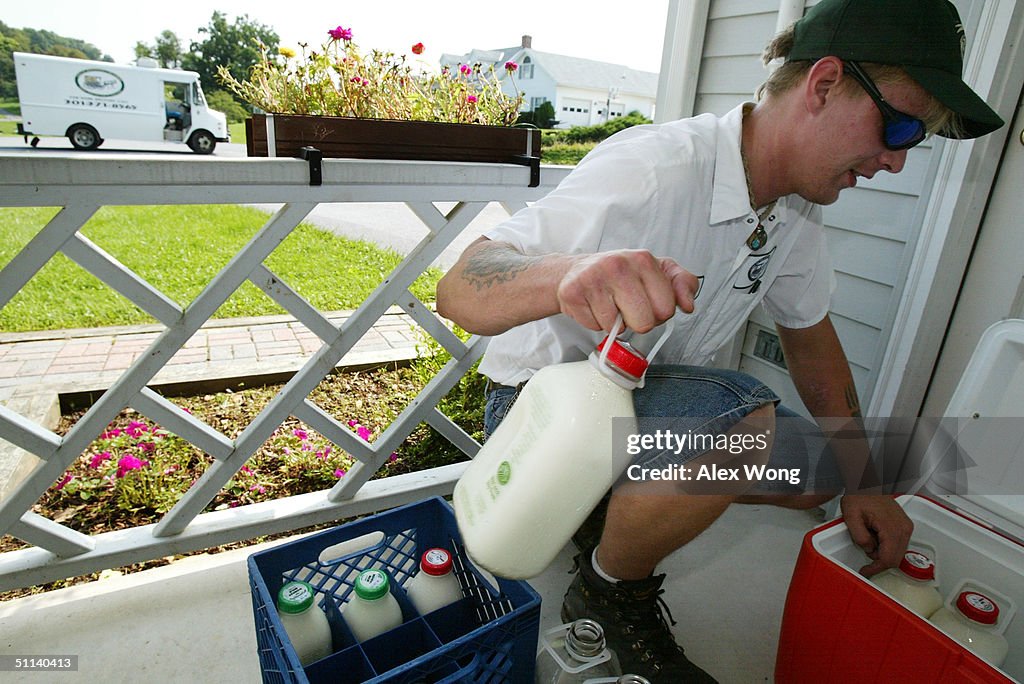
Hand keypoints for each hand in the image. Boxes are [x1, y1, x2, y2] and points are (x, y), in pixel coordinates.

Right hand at [556, 250, 698, 332]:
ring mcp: (594, 278)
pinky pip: (595, 327)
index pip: (667, 309)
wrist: (576, 272)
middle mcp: (619, 265)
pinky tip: (593, 305)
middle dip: (637, 322)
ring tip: (607, 303)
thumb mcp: (657, 272)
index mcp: (644, 259)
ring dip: (614, 322)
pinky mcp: (573, 293)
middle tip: (626, 307)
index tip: (647, 302)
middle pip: (645, 323)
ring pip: (617, 328)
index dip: (658, 313)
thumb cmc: (619, 274)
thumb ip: (681, 284)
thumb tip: (688, 305)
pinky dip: (595, 322)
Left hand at [840, 494, 913, 576]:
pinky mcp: (904, 525)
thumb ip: (860, 537)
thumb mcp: (851, 517)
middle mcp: (903, 528)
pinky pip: (898, 543)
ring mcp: (905, 526)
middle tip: (864, 557)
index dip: (876, 568)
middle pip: (896, 558)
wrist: (867, 482)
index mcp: (892, 527)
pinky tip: (875, 536)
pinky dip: (887, 546)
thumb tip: (869, 549)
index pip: (888, 558)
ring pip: (898, 552)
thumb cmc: (860, 495)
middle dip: (879, 561)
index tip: (866, 571)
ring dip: (883, 553)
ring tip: (868, 540)